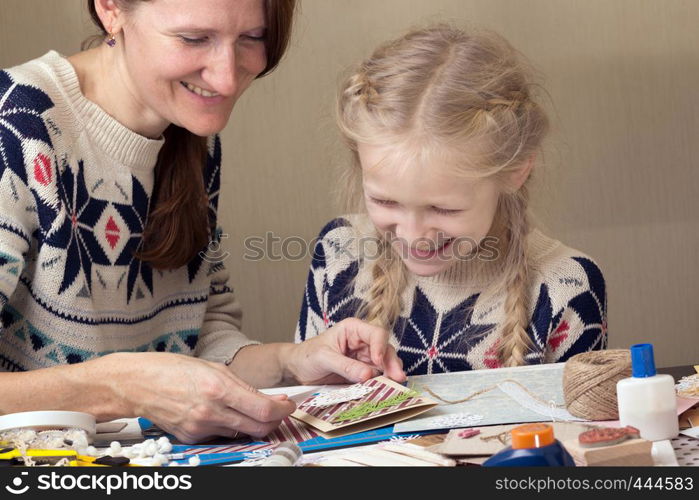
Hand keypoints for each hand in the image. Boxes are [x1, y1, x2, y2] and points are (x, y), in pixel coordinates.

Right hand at [106, 352, 295, 443]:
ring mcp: (201, 428)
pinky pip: (221, 436)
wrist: (137, 385)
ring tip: (247, 408)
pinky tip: (222, 413)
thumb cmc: (173, 369)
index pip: (264, 410)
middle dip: (274, 421)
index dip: (283, 411)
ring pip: (241, 433)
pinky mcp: (192, 438)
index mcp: (219, 388)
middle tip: (277, 410)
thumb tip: (271, 399)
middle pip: (258, 428)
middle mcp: (211, 411)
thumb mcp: (214, 367)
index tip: (288, 405)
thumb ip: (244, 386)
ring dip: (252, 423)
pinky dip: (229, 427)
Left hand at [285, 318, 405, 384]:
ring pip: (385, 363)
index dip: (381, 346)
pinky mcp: (363, 371)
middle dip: (392, 363)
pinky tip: (386, 389)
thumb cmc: (307, 356)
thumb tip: (367, 375)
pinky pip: (377, 376)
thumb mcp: (324, 358)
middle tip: (397, 378)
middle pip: (385, 349)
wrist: (297, 369)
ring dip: (390, 373)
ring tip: (395, 384)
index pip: (376, 333)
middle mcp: (363, 341)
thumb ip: (345, 366)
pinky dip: (383, 382)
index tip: (378, 362)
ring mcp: (365, 357)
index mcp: (353, 329)